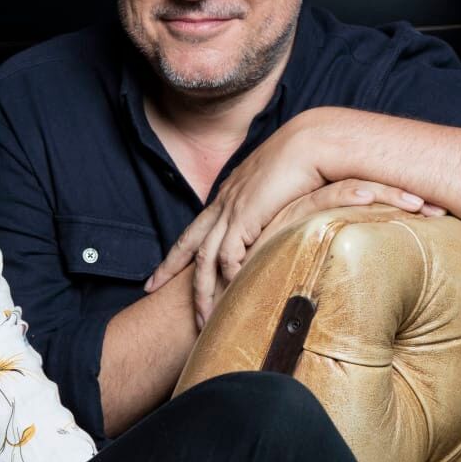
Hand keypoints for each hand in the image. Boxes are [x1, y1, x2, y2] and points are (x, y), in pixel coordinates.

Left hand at [145, 114, 436, 322]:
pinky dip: (229, 277)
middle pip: (189, 242)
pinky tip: (232, 295)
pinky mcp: (245, 217)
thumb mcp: (281, 190)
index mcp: (230, 196)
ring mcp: (232, 210)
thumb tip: (276, 225)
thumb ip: (273, 210)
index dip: (180, 248)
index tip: (164, 267)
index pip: (197, 227)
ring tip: (201, 319)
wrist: (310, 142)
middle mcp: (224, 203)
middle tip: (150, 287)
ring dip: (202, 291)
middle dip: (168, 267)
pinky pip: (229, 255)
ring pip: (205, 259)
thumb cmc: (304, 161)